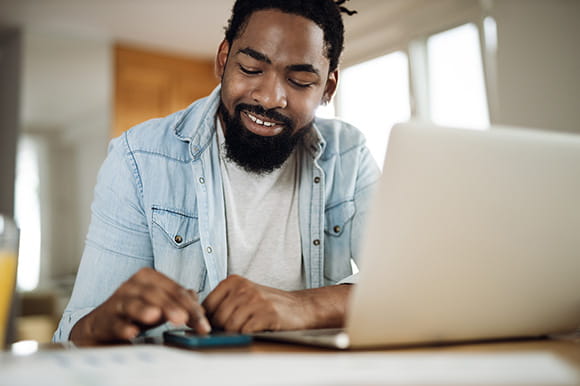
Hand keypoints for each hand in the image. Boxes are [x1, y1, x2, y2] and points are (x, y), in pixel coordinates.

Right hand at [70, 268, 210, 343]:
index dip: (191, 306)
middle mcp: (132, 285)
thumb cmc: (136, 312)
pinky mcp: (105, 320)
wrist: (101, 326)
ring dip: (145, 310)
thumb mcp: (161, 304)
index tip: (204, 323)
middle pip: (157, 295)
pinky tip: (132, 332)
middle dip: (173, 308)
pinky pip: (115, 323)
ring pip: (133, 303)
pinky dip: (123, 327)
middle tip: (185, 319)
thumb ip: (179, 301)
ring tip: (156, 316)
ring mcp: (117, 301)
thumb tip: (196, 299)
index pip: (175, 290)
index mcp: (149, 277)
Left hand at [202, 275, 351, 332]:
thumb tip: (200, 320)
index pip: (207, 305)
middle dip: (224, 328)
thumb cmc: (269, 304)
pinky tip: (258, 328)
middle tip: (238, 327)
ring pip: (230, 327)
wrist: (301, 307)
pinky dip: (249, 334)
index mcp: (233, 281)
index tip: (214, 326)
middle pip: (217, 318)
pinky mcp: (266, 313)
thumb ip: (224, 302)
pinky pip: (245, 331)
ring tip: (250, 326)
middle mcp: (242, 287)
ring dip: (238, 333)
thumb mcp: (244, 295)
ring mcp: (255, 299)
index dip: (209, 320)